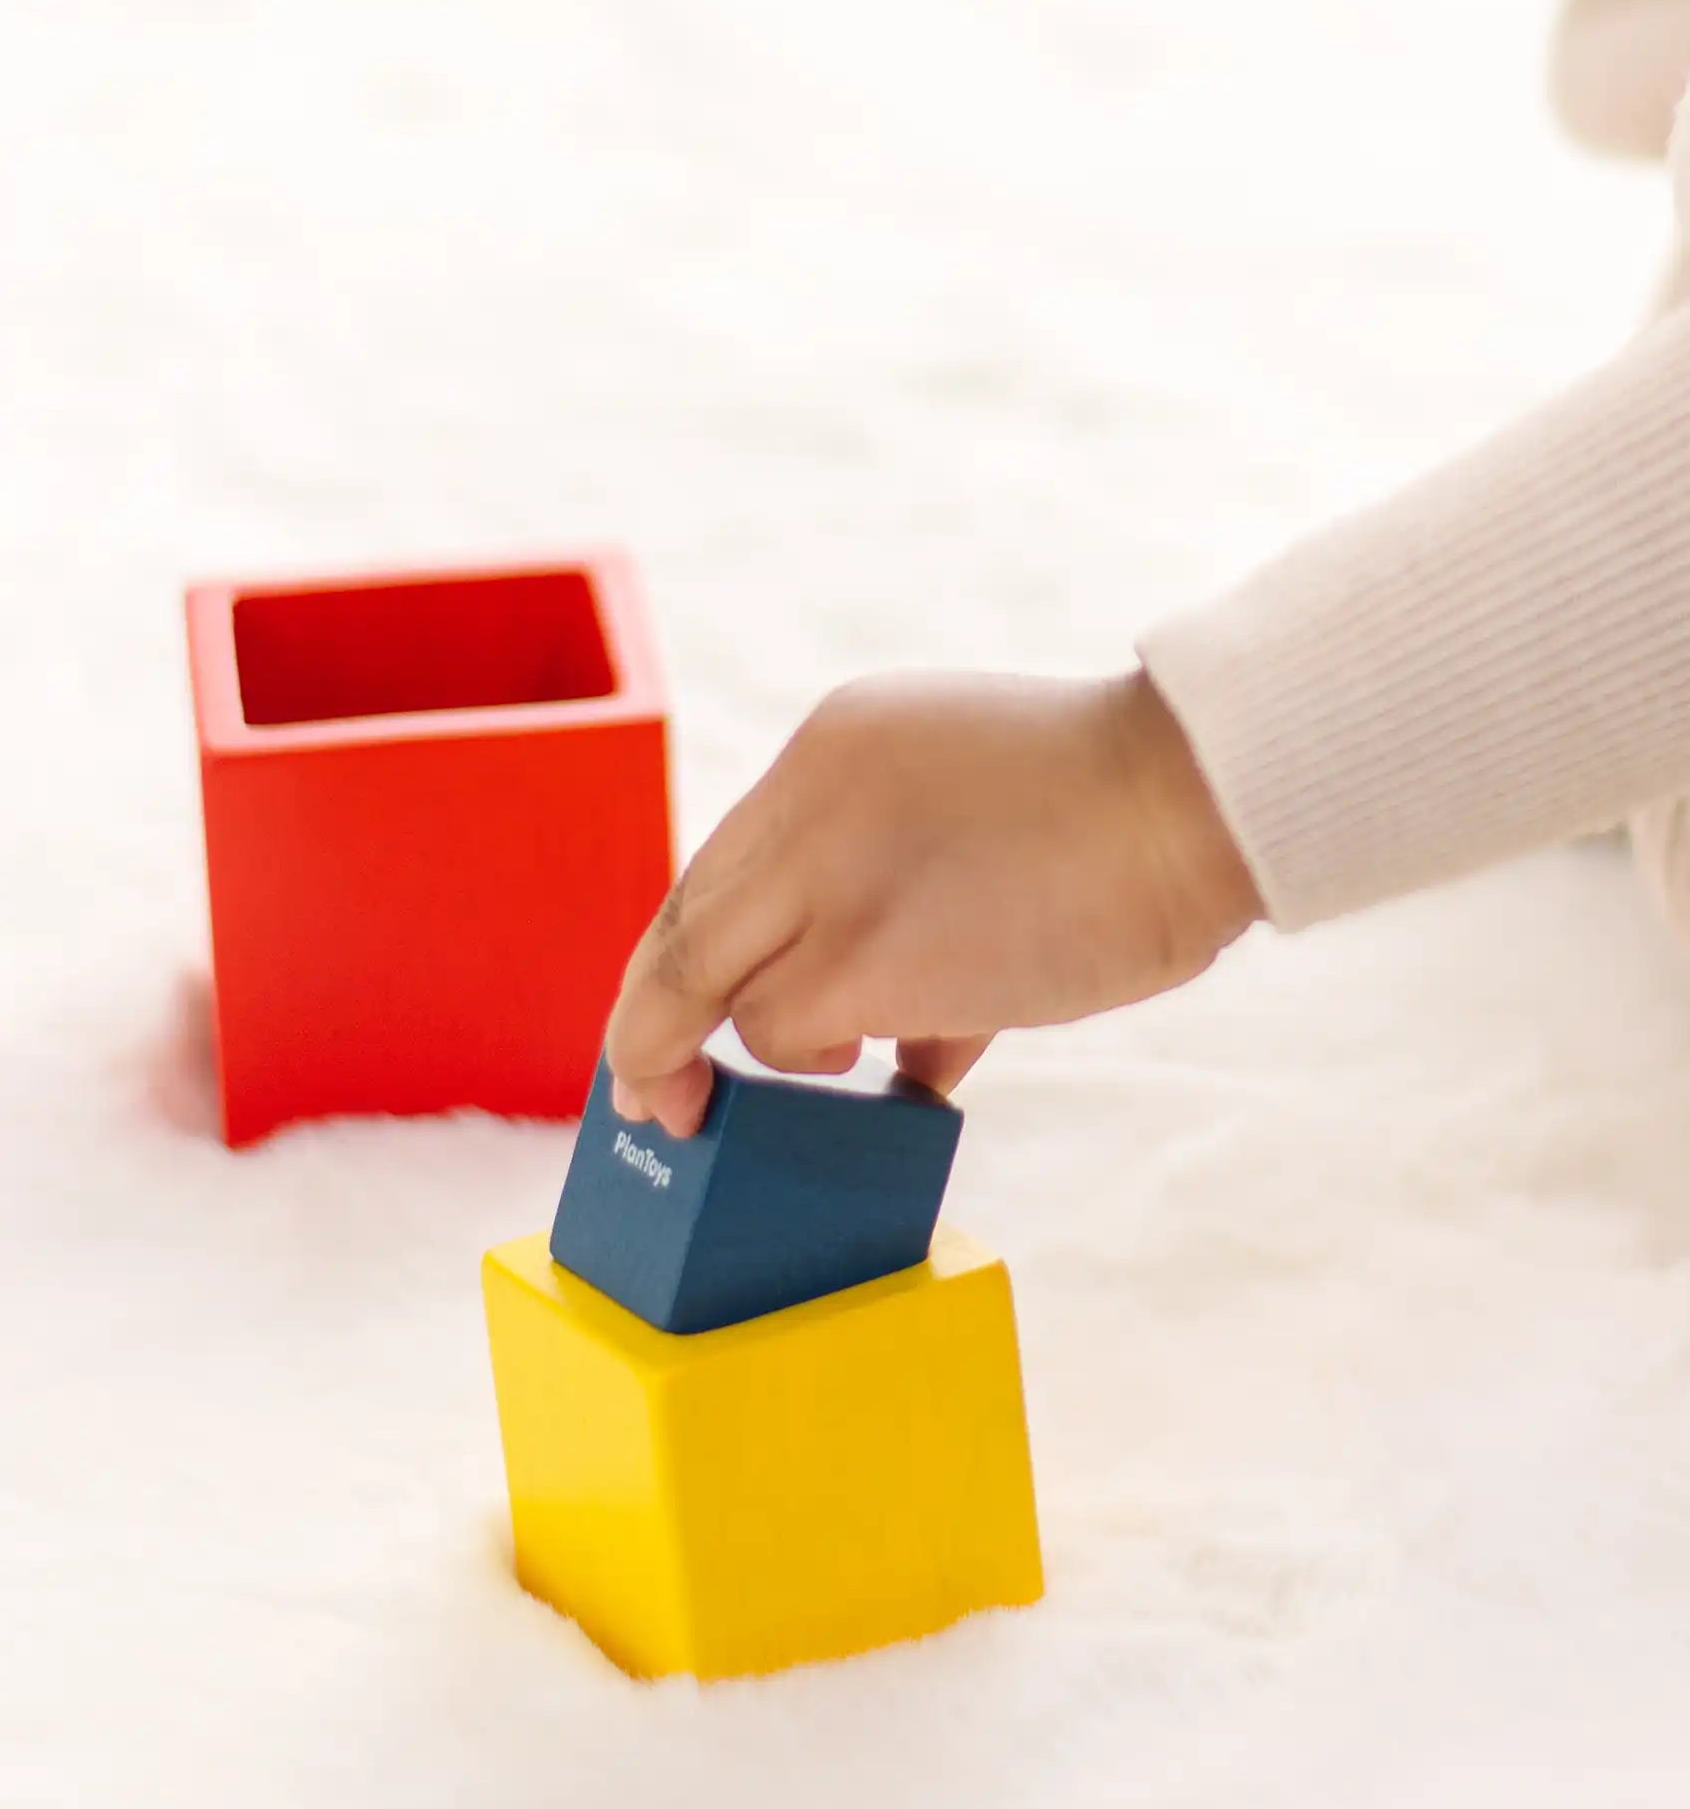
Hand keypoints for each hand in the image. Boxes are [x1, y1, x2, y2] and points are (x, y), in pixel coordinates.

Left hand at [604, 669, 1260, 1134]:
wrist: (1191, 796)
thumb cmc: (1115, 813)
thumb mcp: (965, 812)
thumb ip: (898, 901)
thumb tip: (897, 1046)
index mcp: (831, 748)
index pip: (720, 866)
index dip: (688, 953)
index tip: (680, 1017)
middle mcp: (804, 801)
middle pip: (682, 927)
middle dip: (655, 1026)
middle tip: (658, 1097)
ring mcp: (823, 878)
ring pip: (718, 992)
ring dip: (778, 1047)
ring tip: (854, 1050)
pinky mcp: (858, 957)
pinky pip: (780, 1038)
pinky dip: (818, 1072)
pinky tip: (898, 1080)